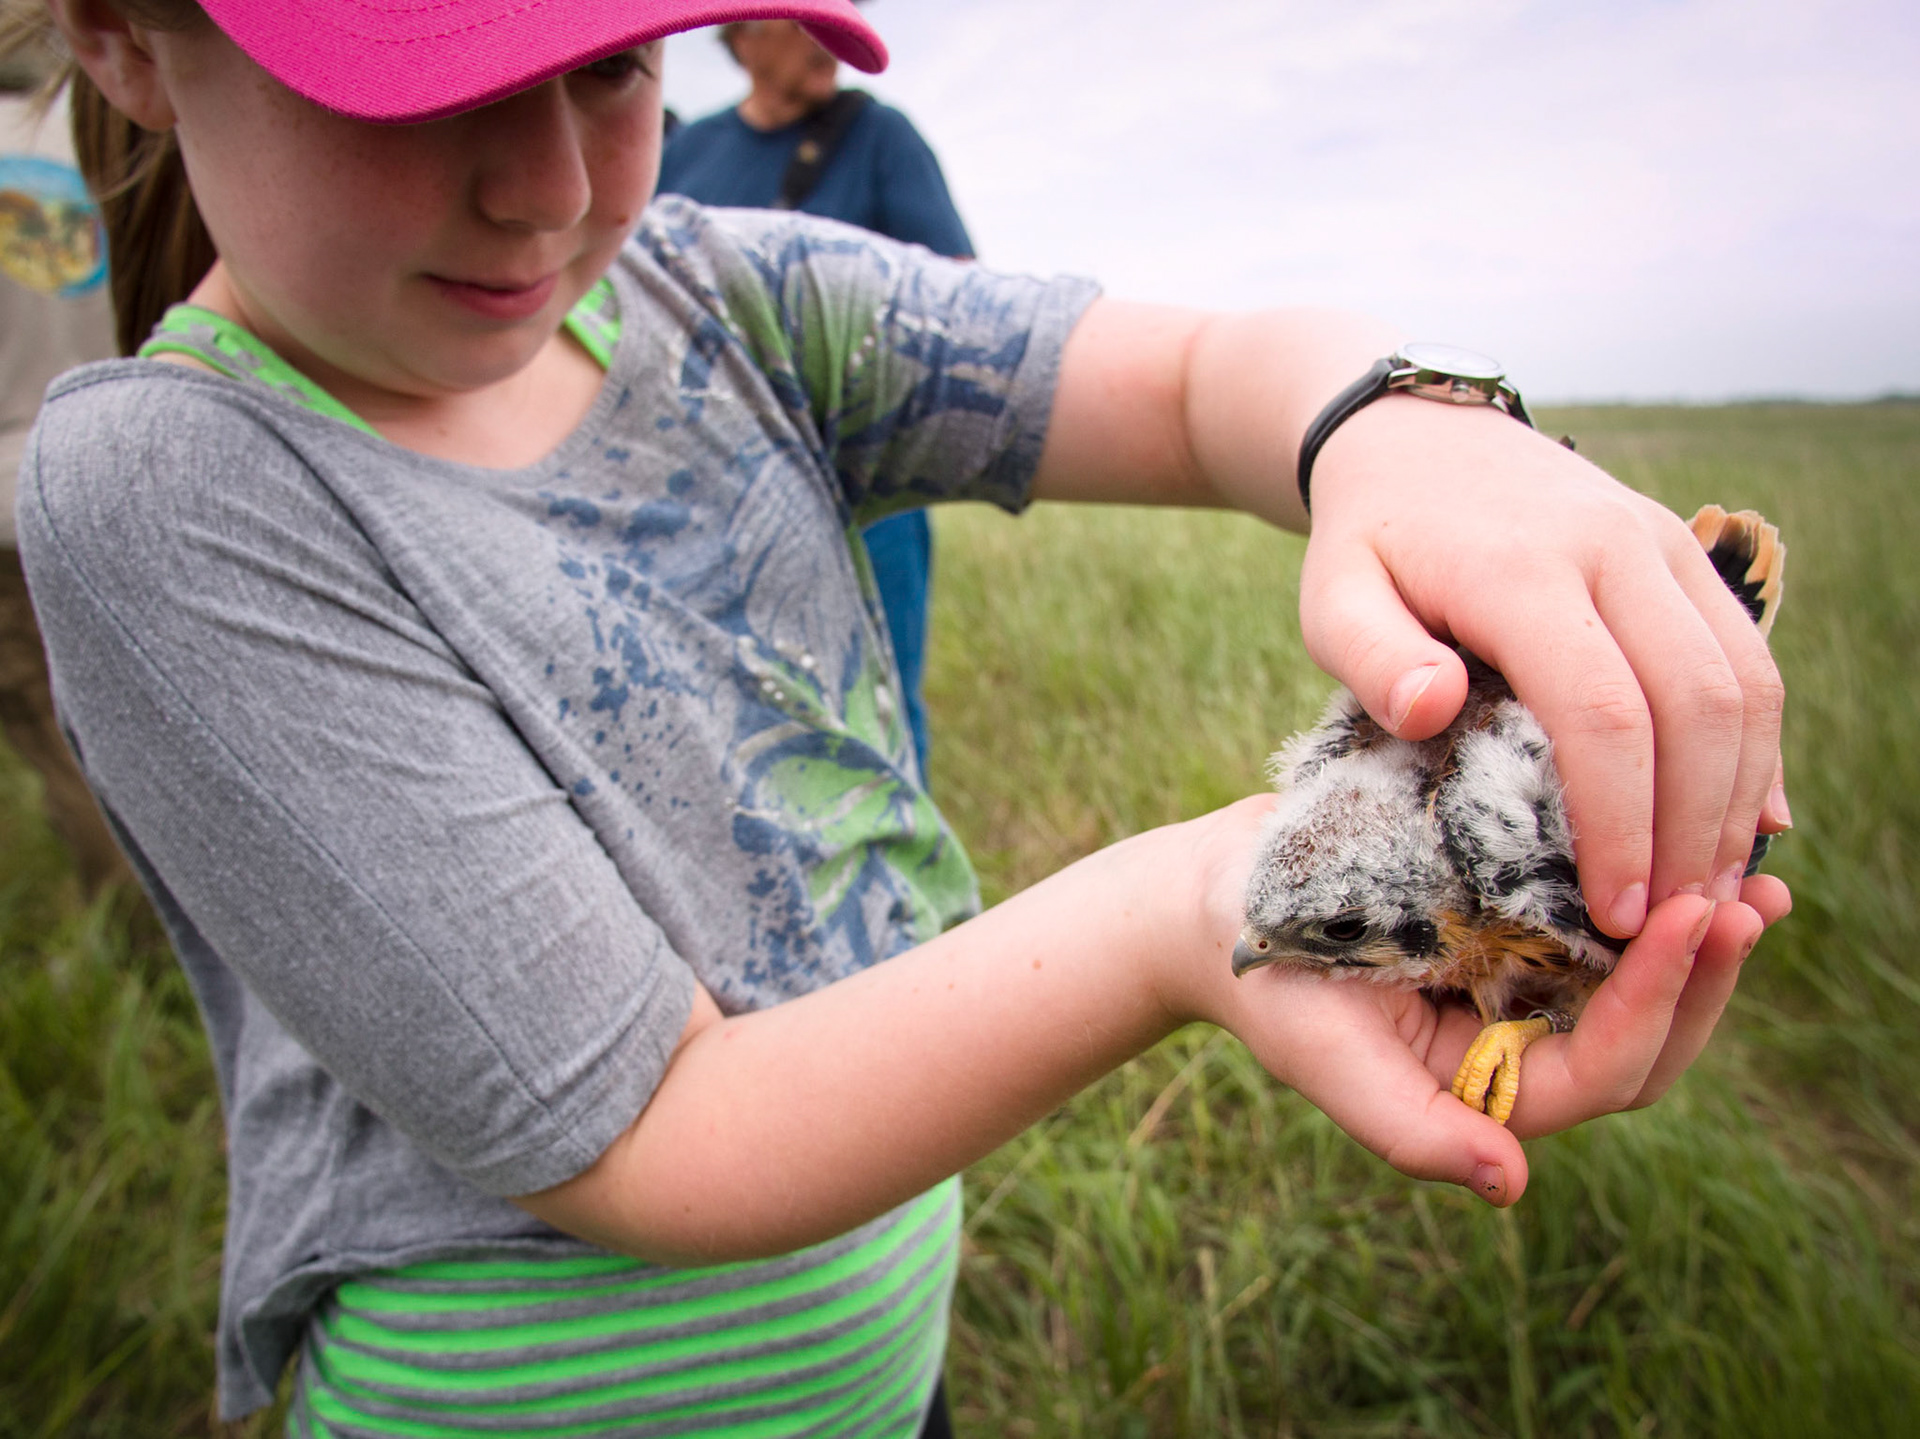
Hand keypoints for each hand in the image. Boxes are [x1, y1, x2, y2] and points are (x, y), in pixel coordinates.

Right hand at [1207, 882, 1788, 1205]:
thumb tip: (1511, 1186)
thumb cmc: (1267, 979)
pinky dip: (1655, 881)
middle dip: (1705, 976)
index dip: (1657, 1001)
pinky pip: (1608, 915)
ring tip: (1753, 870)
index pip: (1601, 1069)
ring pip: (1642, 981)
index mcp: (1488, 1091)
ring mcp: (1527, 984)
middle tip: (1752, 897)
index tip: (1692, 916)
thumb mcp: (1323, 1057)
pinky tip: (1690, 828)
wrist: (1224, 896)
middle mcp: (1523, 1044)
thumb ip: (1412, 1129)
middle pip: (1649, 1040)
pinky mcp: (1522, 923)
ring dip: (1701, 935)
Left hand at [1300, 397, 1788, 938]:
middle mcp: (1615, 548)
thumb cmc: (1369, 544)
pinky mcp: (1686, 556)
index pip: (1603, 711)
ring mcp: (1664, 546)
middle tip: (1669, 924)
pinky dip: (1757, 749)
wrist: (1418, 439)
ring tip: (1706, 893)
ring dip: (1738, 798)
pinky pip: (1749, 659)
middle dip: (1694, 829)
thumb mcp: (1333, 598)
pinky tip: (1744, 826)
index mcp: (1523, 569)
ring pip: (1746, 684)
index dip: (1620, 821)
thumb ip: (1371, 656)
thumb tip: (1432, 708)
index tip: (1612, 912)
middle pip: (1698, 705)